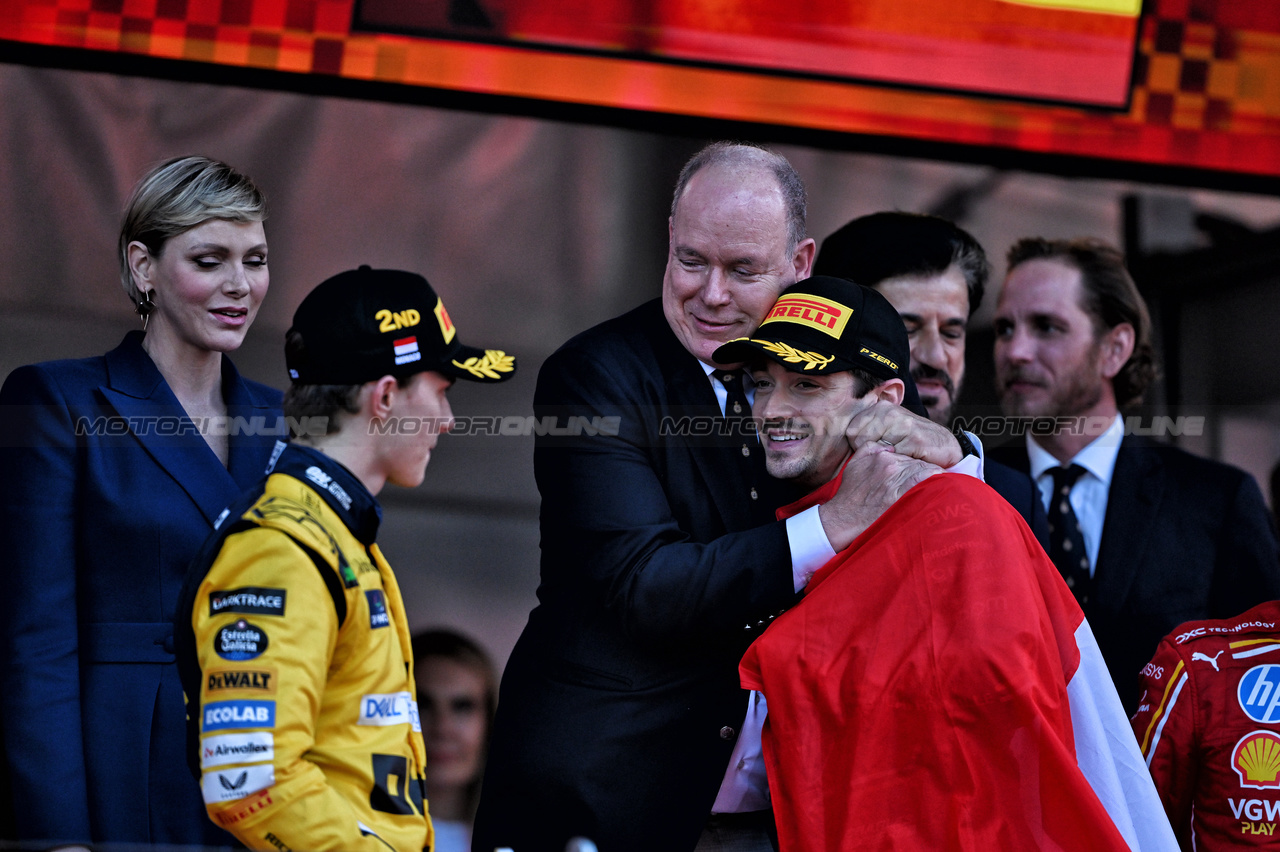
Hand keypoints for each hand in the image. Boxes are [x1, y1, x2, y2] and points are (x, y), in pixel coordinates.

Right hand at [818, 444, 942, 551]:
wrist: (843, 517)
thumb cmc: (848, 494)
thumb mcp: (854, 464)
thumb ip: (869, 449)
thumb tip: (888, 448)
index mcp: (881, 456)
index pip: (909, 456)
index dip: (917, 465)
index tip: (923, 473)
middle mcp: (889, 463)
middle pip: (918, 463)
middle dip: (925, 471)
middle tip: (932, 481)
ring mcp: (895, 478)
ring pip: (924, 470)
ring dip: (933, 476)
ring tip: (940, 483)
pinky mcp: (899, 493)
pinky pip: (924, 480)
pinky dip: (934, 480)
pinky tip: (941, 483)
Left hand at [845, 399, 961, 467]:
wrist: (945, 448)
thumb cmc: (911, 444)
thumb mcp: (887, 433)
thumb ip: (866, 433)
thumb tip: (837, 442)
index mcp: (880, 408)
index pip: (851, 431)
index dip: (859, 446)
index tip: (879, 448)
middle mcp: (889, 411)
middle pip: (859, 439)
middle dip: (871, 452)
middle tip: (891, 452)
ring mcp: (902, 423)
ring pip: (875, 448)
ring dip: (886, 458)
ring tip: (900, 454)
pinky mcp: (914, 438)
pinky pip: (893, 456)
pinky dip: (899, 462)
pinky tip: (909, 458)